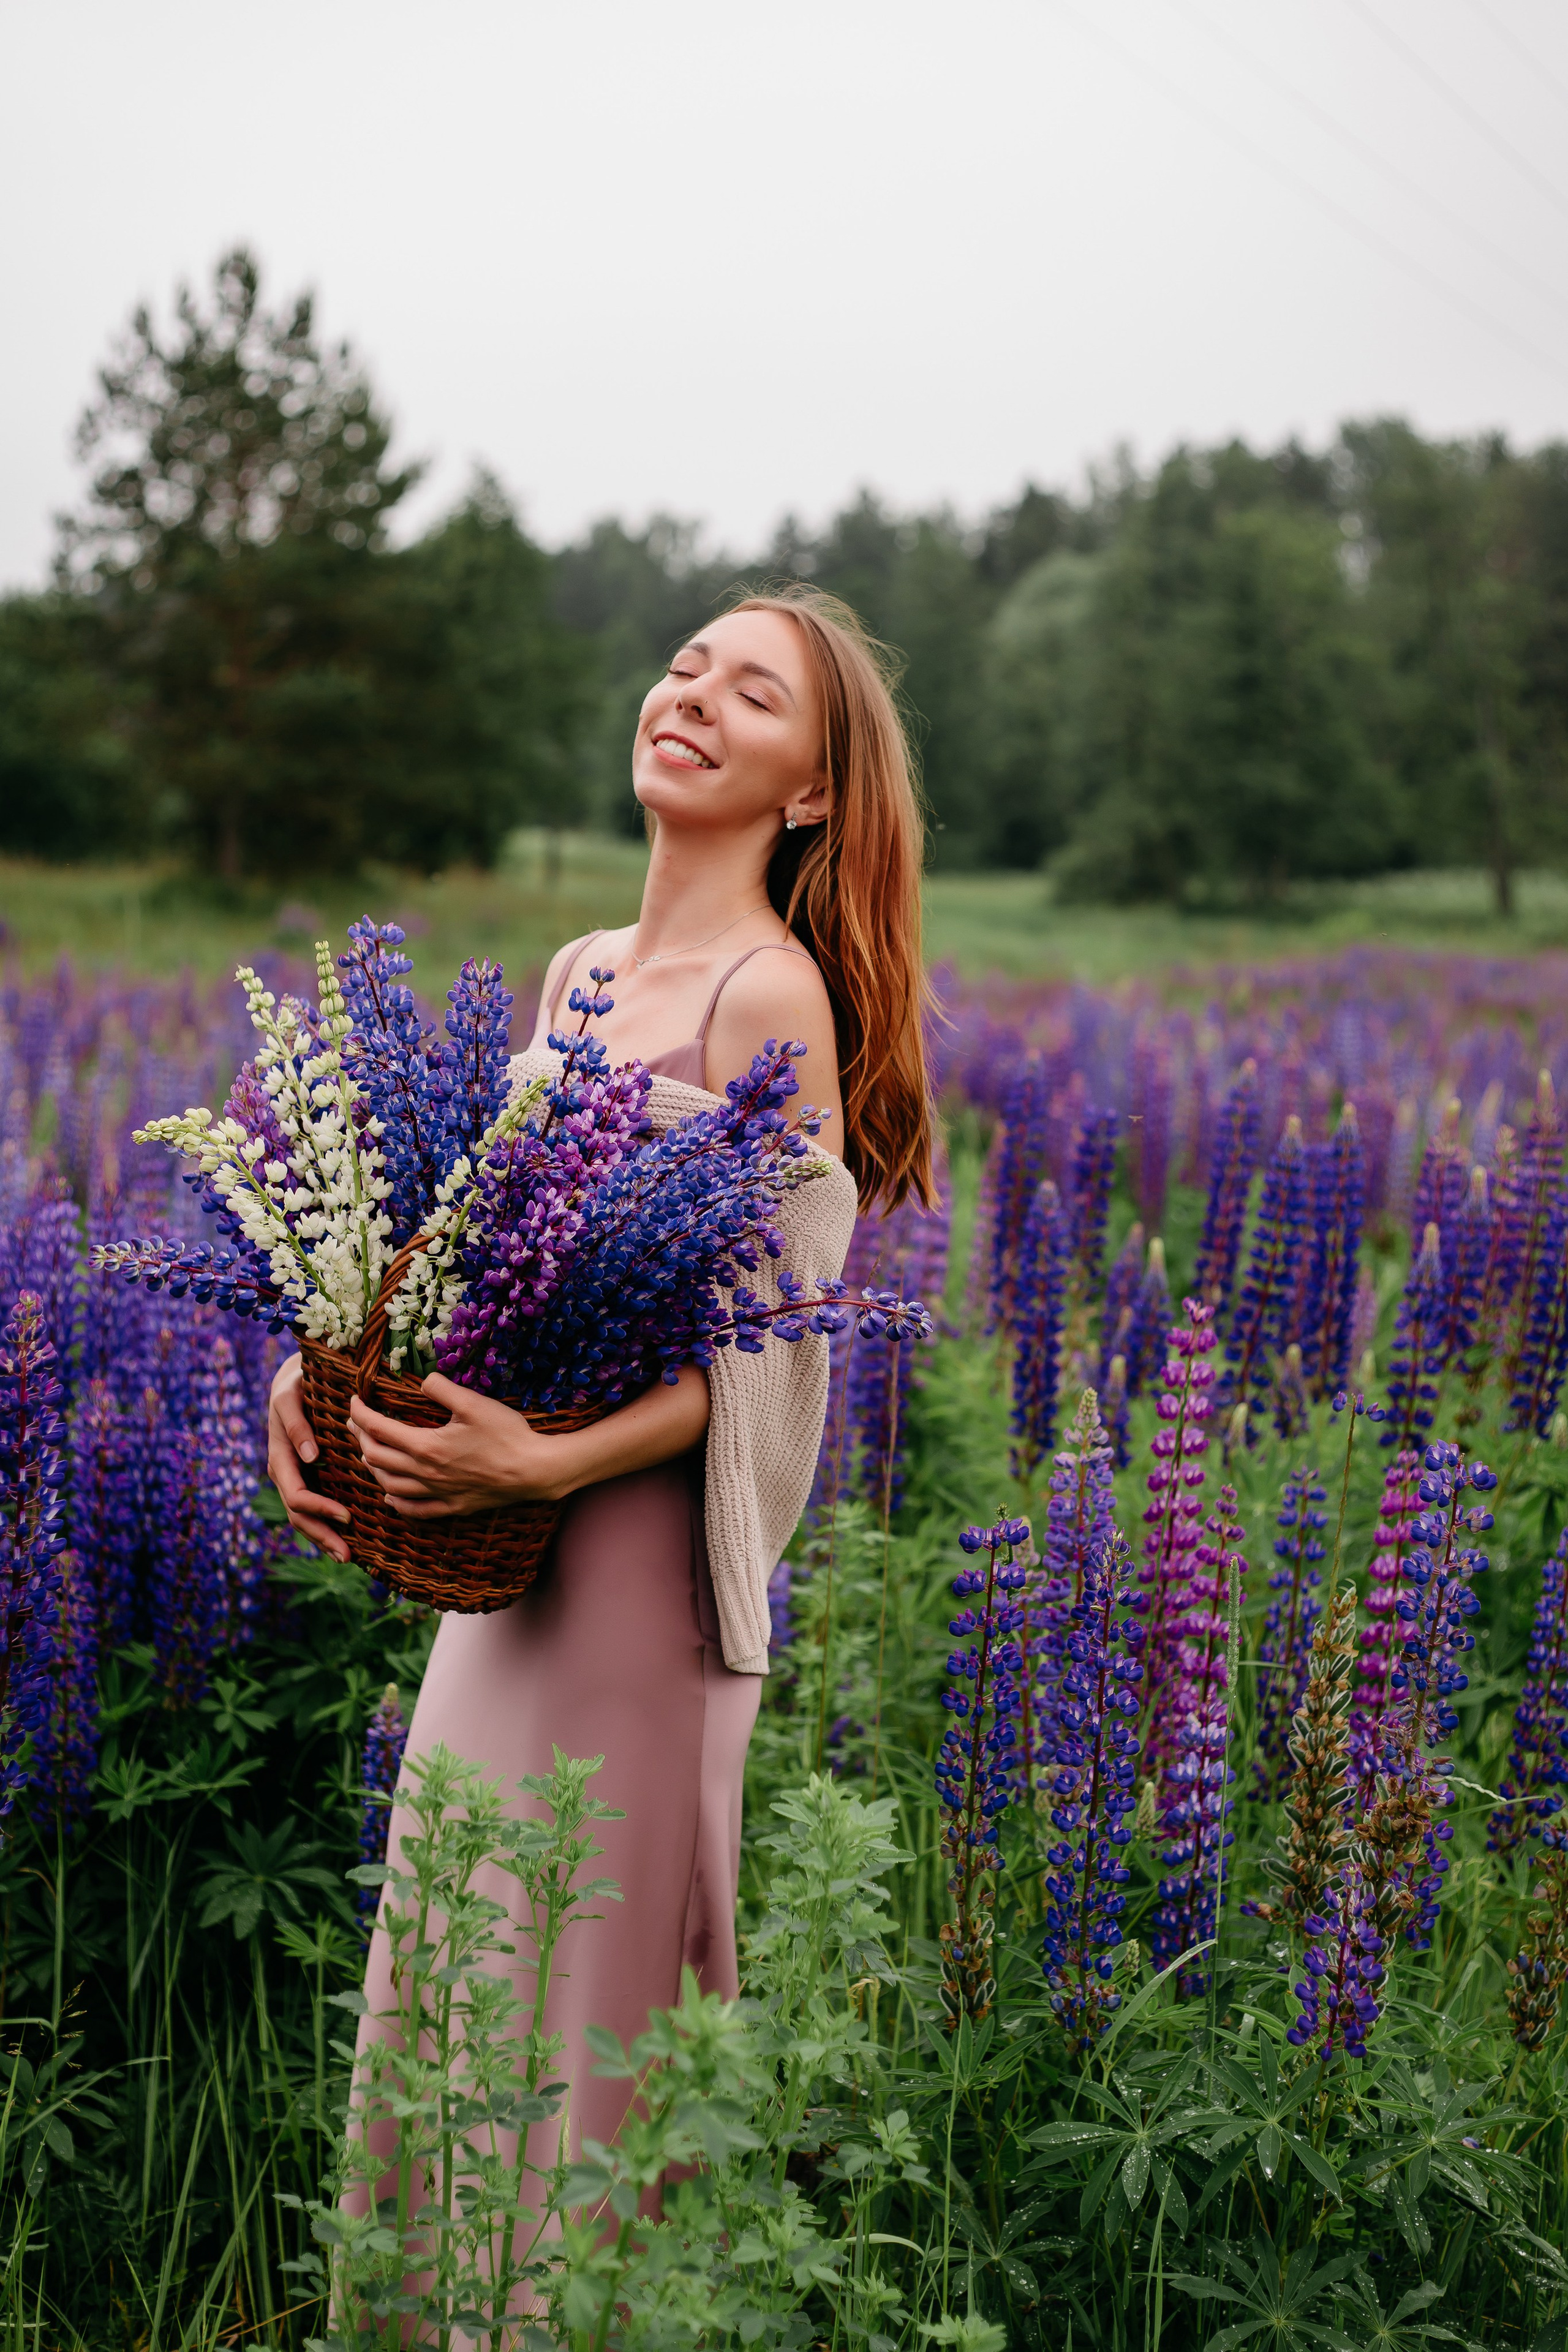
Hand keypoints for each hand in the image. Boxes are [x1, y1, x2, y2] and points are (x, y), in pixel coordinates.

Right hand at [268, 1353, 352, 1563]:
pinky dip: (327, 1526)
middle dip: (322, 1537)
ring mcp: (295, 1478)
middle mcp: (286, 1474)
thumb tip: (309, 1455)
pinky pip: (314, 1509)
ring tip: (348, 1556)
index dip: (319, 1509)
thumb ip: (296, 1423)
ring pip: (304, 1518)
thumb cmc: (295, 1384)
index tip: (346, 1516)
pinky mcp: (308, 1478)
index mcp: (280, 1457)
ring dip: (324, 1539)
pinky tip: (346, 1540)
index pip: (296, 1495)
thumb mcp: (290, 1397)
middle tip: (348, 1555)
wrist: (295, 1379)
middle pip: (299, 1516)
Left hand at [347, 1375, 565, 1516]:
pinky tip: (390, 1496)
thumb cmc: (506, 1434)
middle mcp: (425, 1473)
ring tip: (368, 1453)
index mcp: (426, 1445)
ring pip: (389, 1485)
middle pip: (377, 1457)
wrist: (533, 1470)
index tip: (354, 1400)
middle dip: (361, 1436)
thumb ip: (441, 1388)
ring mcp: (438, 1493)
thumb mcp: (473, 1402)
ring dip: (373, 1467)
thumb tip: (422, 1381)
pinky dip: (396, 1502)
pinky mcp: (453, 1506)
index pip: (379, 1428)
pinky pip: (415, 1509)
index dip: (360, 1413)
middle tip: (356, 1422)